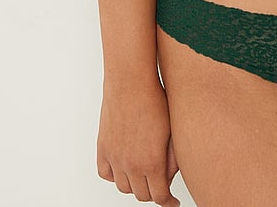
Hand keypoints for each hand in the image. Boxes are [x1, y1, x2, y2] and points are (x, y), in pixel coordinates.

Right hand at [97, 77, 179, 205]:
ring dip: (135, 184)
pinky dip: (115, 175)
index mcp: (152, 162)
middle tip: (160, 183)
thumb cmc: (155, 100)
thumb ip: (173, 159)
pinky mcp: (103, 148)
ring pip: (124, 187)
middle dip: (153, 191)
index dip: (168, 201)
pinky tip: (124, 167)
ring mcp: (115, 157)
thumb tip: (171, 176)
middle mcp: (131, 164)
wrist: (130, 82)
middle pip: (142, 194)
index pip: (159, 197)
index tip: (172, 201)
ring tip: (144, 173)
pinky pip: (106, 173)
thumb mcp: (172, 130)